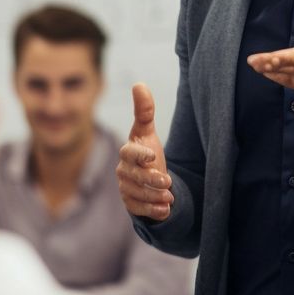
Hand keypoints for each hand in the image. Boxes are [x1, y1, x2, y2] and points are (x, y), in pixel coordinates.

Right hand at [117, 84, 173, 221]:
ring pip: (137, 194)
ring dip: (154, 197)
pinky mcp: (130, 203)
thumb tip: (139, 84)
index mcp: (128, 152)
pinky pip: (138, 209)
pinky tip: (166, 210)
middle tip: (168, 183)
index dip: (140, 154)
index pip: (129, 153)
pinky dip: (152, 211)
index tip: (153, 156)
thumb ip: (144, 110)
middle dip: (151, 180)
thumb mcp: (148, 131)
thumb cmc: (147, 150)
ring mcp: (125, 188)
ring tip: (170, 197)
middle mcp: (123, 170)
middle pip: (134, 176)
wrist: (149, 178)